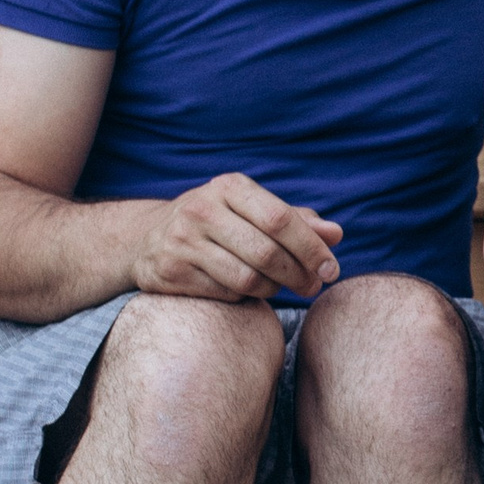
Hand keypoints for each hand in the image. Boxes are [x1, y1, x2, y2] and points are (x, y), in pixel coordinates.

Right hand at [127, 174, 343, 301]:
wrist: (147, 239)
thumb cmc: (218, 223)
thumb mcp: (252, 211)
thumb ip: (295, 221)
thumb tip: (335, 234)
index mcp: (229, 187)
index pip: (280, 218)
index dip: (311, 247)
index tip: (332, 269)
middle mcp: (202, 210)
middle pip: (266, 252)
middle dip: (299, 274)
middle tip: (314, 287)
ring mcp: (182, 241)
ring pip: (247, 278)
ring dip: (274, 289)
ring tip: (280, 286)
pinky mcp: (170, 272)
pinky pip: (225, 294)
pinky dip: (244, 297)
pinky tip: (245, 289)